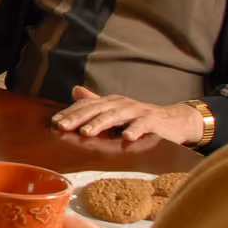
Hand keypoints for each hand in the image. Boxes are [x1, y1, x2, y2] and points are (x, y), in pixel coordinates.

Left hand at [51, 86, 203, 143]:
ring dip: (100, 123)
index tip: (55, 123)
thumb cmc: (139, 118)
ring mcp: (137, 111)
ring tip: (86, 132)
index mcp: (110, 102)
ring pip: (116, 116)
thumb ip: (96, 103)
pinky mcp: (153, 121)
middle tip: (62, 127)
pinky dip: (135, 129)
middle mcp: (121, 104)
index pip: (86, 106)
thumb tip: (75, 90)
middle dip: (78, 118)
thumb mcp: (115, 110)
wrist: (173, 121)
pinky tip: (126, 138)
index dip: (70, 113)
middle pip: (96, 110)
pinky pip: (143, 124)